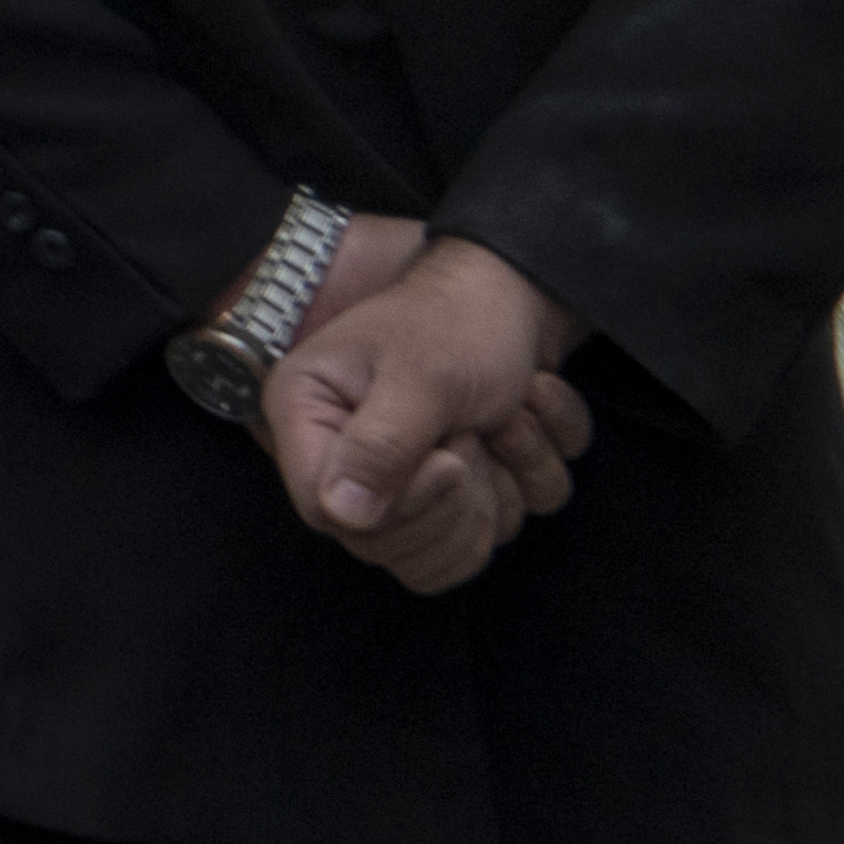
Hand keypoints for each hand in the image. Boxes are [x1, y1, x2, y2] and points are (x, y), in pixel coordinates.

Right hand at [266, 224, 588, 593]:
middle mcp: (344, 455)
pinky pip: (503, 528)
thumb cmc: (460, 320)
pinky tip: (524, 422)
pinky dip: (534, 474)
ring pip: (456, 547)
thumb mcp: (422, 377)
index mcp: (308, 415)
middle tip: (475, 434)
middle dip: (461, 500)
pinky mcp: (458, 490)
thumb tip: (339, 514)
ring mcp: (405, 479)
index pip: (328, 512)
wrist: (520, 295)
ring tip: (503, 417)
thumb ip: (379, 448)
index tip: (449, 461)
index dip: (399, 505)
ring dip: (509, 481)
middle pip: (393, 547)